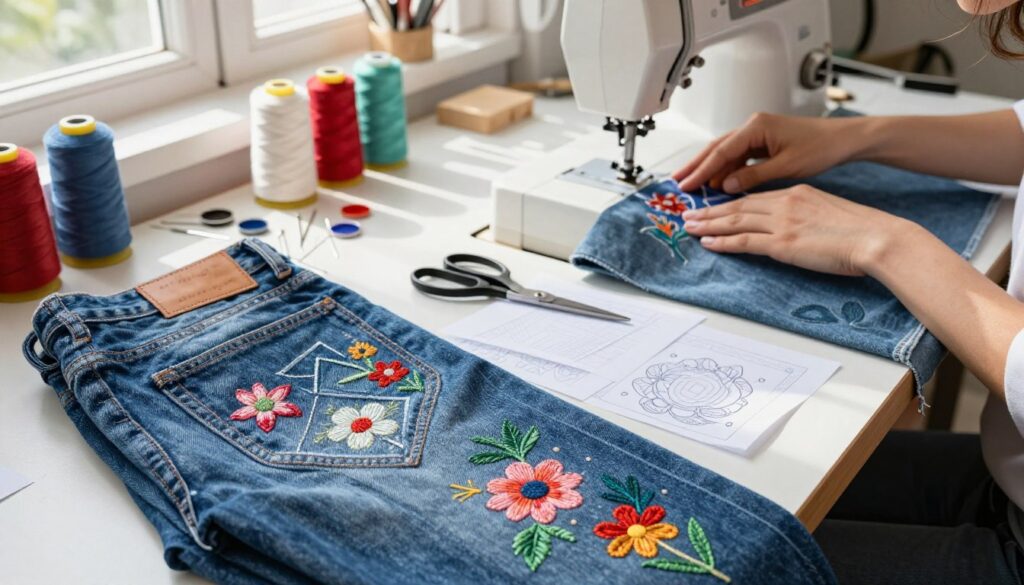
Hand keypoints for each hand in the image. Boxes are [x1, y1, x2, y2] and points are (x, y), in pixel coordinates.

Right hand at [673, 113, 866, 193]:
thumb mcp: (787, 166)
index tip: (686, 184)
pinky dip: (727, 171)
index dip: (701, 169)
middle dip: (696, 165)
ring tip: (693, 185)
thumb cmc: (822, 147)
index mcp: (757, 127)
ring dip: (710, 169)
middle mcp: (754, 127)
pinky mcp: (763, 143)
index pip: (721, 151)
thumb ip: (754, 175)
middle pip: (716, 148)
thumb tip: (727, 185)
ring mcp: (757, 134)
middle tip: (677, 181)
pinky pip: (738, 158)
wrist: (843, 140)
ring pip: (725, 153)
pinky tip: (720, 185)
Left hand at [682, 184, 913, 276]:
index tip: (716, 206)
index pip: (757, 197)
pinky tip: (708, 243)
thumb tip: (801, 230)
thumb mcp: (831, 214)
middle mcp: (786, 203)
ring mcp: (782, 222)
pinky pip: (743, 241)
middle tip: (690, 213)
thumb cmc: (864, 231)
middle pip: (739, 205)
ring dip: (709, 224)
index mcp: (798, 193)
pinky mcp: (782, 243)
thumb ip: (810, 217)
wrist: (878, 238)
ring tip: (690, 227)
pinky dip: (722, 242)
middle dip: (711, 210)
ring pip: (735, 220)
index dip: (732, 201)